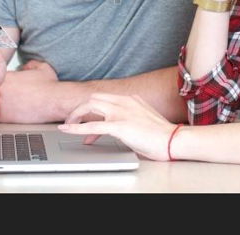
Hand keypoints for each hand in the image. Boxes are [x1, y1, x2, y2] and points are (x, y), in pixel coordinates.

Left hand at [0, 60, 61, 122]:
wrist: (56, 100)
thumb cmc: (51, 86)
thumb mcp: (41, 67)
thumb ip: (30, 64)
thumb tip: (25, 67)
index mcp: (7, 76)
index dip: (1, 85)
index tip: (8, 90)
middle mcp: (1, 88)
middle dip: (0, 95)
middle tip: (10, 100)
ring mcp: (1, 102)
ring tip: (11, 108)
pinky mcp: (3, 116)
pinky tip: (4, 116)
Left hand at [58, 93, 178, 160]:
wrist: (172, 140)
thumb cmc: (161, 135)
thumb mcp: (143, 121)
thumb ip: (129, 120)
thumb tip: (118, 129)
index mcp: (131, 99)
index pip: (104, 98)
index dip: (92, 108)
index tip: (87, 120)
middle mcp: (124, 101)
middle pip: (94, 98)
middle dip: (80, 109)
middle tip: (72, 121)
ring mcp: (121, 112)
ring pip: (89, 106)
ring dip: (76, 116)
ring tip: (68, 126)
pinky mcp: (118, 125)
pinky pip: (91, 125)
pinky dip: (76, 128)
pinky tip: (67, 130)